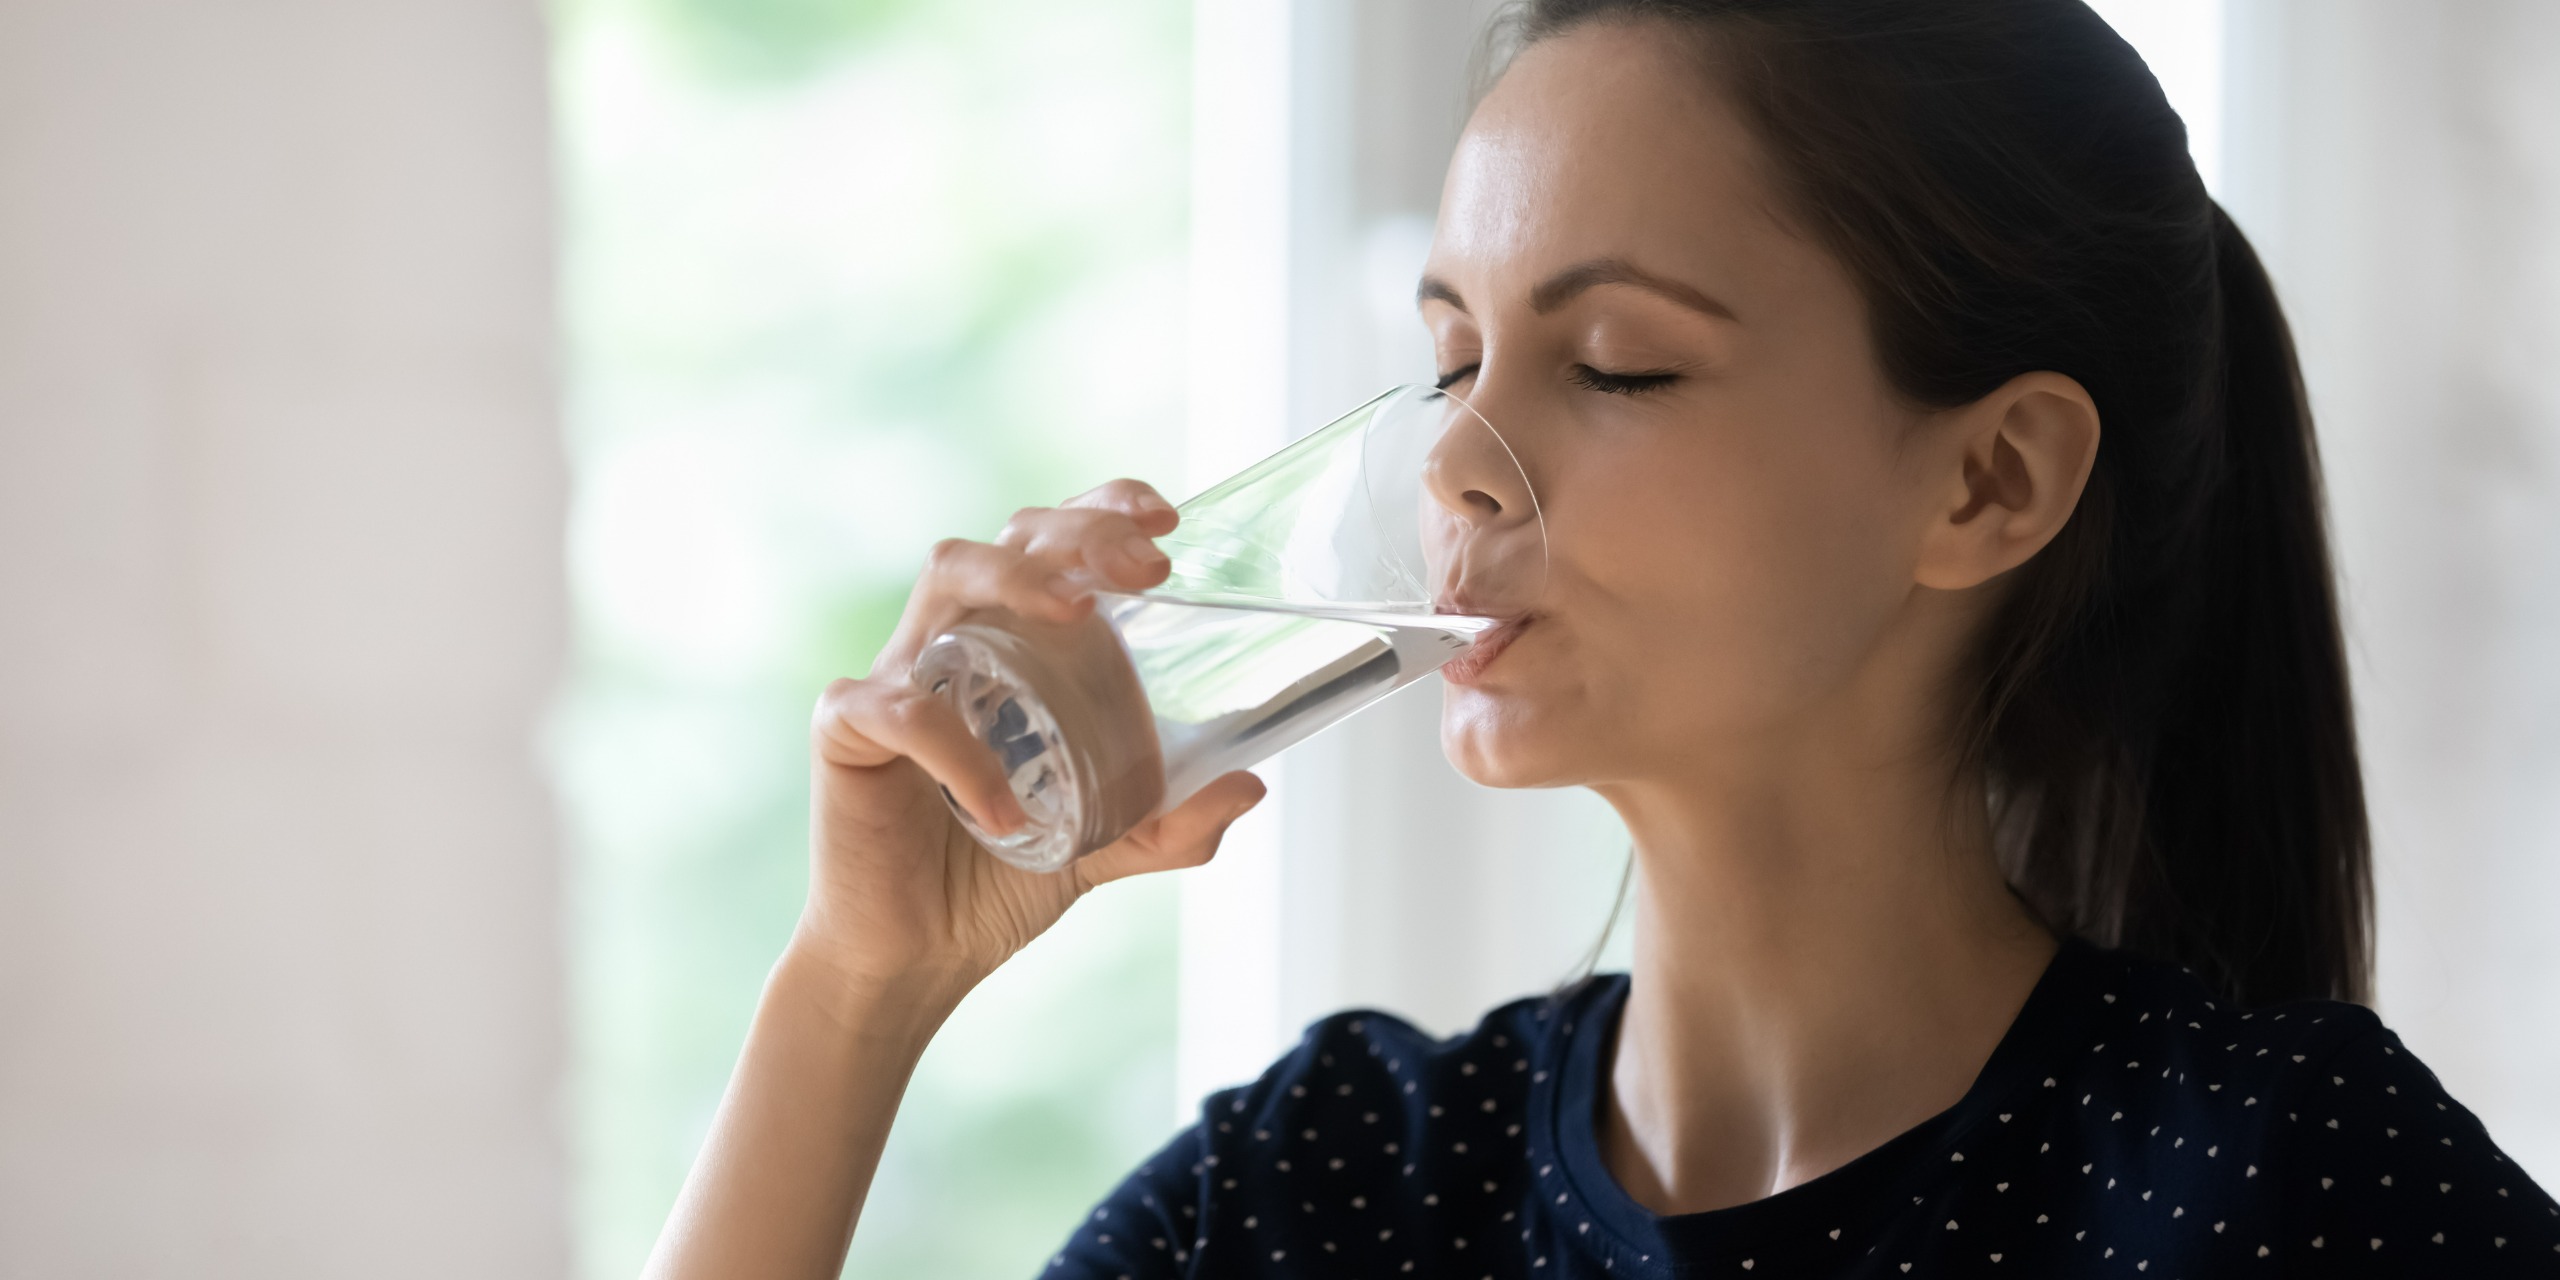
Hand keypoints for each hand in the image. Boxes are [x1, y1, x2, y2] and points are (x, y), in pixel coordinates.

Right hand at [791, 479, 1266, 1003]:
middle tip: (1148, 569)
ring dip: (1017, 578)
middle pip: (1006, 538)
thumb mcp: (1106, 848)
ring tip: (1079, 613)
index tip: (1164, 520)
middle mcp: (955, 644)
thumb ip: (1171, 824)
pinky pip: (898, 710)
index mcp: (1013, 649)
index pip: (1050, 544)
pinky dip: (957, 750)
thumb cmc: (996, 881)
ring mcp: (898, 678)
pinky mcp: (848, 732)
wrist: (916, 957)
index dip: (1101, 511)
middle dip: (1079, 535)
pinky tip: (1005, 808)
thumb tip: (1249, 787)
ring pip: (946, 576)